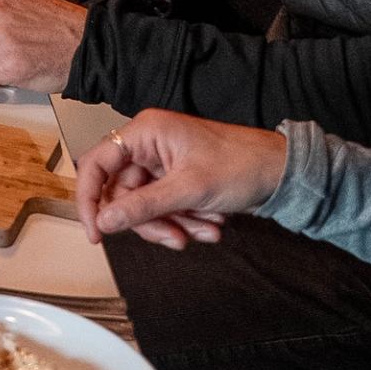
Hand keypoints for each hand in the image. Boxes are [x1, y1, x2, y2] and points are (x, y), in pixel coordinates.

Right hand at [77, 111, 289, 250]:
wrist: (281, 171)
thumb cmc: (242, 163)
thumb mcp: (188, 189)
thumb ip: (142, 206)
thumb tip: (105, 221)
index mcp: (145, 132)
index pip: (96, 164)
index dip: (89, 199)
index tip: (96, 232)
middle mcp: (149, 145)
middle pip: (122, 194)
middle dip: (150, 221)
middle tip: (173, 237)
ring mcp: (162, 164)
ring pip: (144, 206)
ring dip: (172, 225)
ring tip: (204, 230)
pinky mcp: (176, 180)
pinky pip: (164, 208)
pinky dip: (184, 222)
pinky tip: (210, 224)